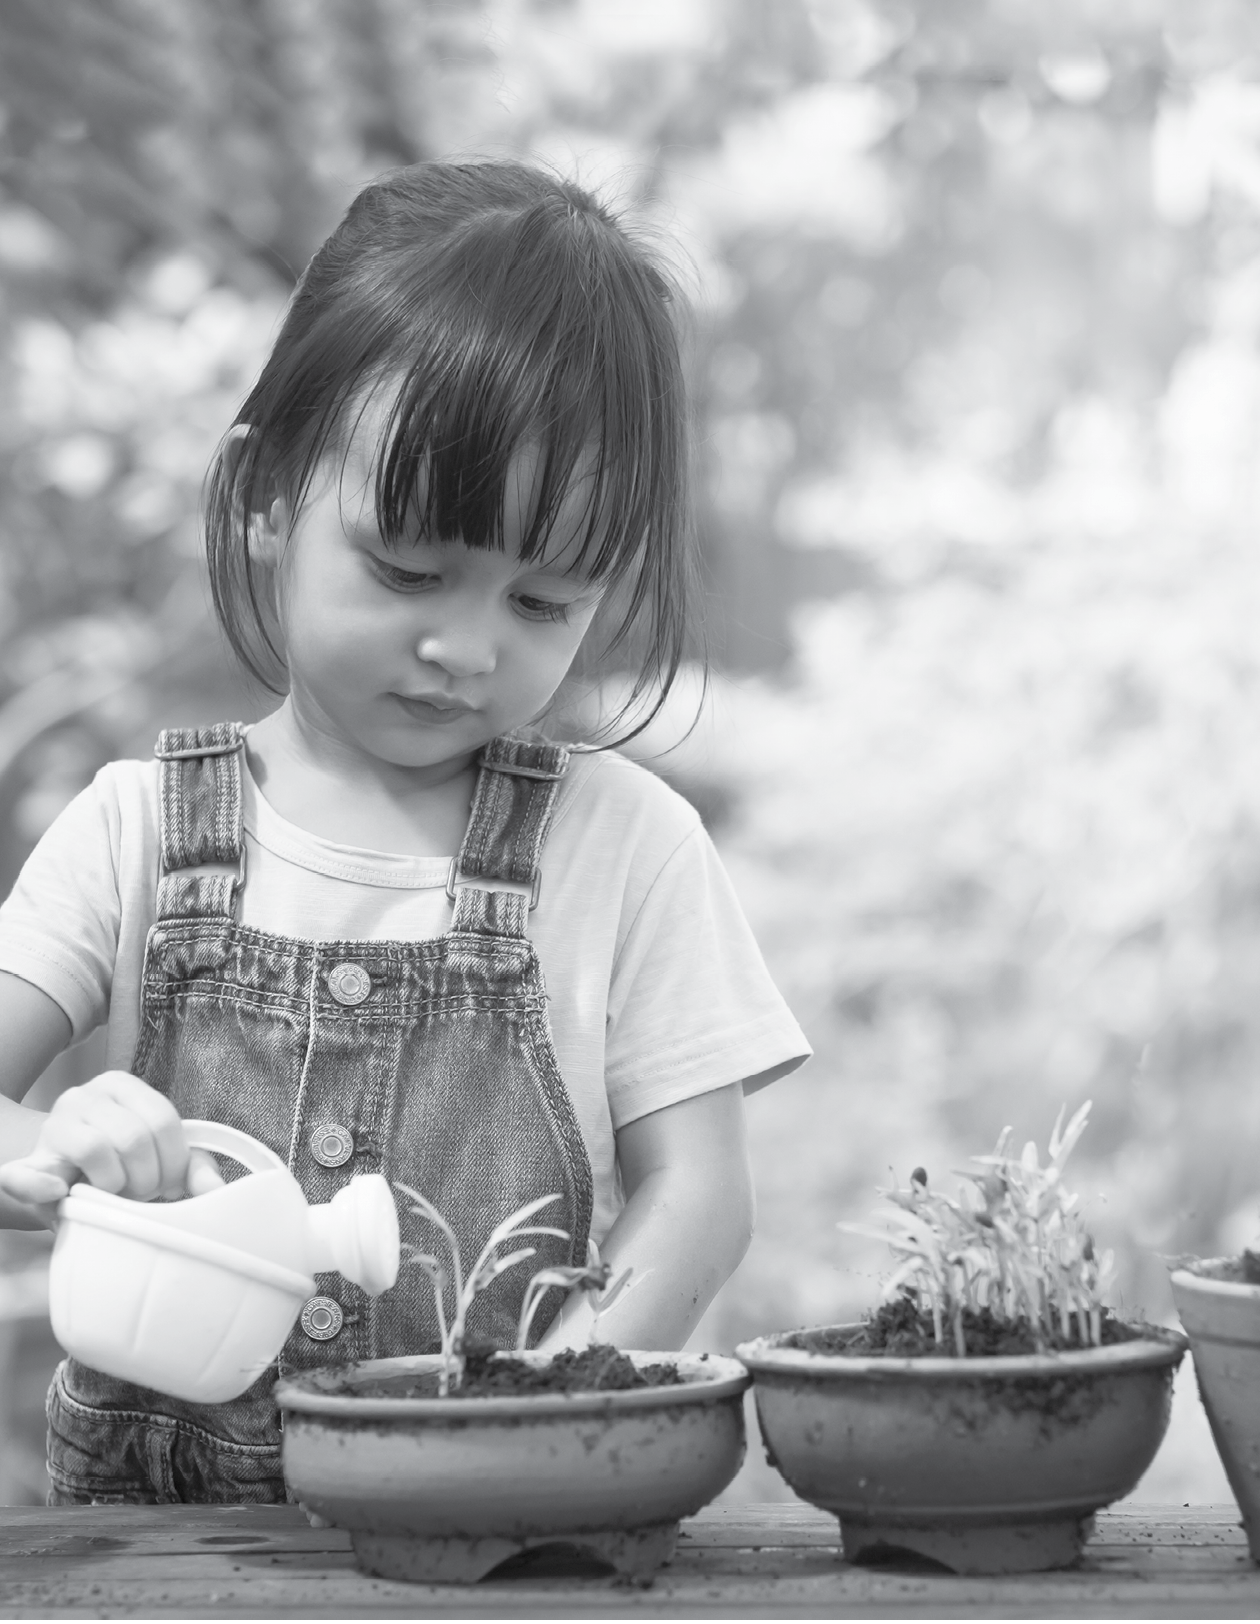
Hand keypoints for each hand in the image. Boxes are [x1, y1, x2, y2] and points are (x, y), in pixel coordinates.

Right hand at [0, 1072, 224, 1206]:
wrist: (60, 1176)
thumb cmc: (117, 1165)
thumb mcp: (156, 1158)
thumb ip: (191, 1168)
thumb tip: (214, 1188)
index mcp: (123, 1086)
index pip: (165, 1121)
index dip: (173, 1163)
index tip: (168, 1185)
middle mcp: (87, 1094)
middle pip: (135, 1137)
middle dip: (146, 1178)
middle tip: (139, 1194)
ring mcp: (55, 1123)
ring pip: (98, 1149)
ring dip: (113, 1185)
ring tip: (114, 1194)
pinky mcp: (28, 1161)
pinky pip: (32, 1175)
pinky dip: (45, 1188)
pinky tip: (63, 1194)